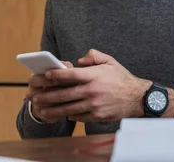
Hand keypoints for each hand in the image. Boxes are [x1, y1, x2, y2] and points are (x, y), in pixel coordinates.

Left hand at [32, 49, 151, 122]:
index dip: (56, 74)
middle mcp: (92, 90)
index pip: (70, 74)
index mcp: (94, 75)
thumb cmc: (122, 78)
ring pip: (68, 108)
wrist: (138, 98)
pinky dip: (69, 115)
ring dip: (52, 109)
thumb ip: (94, 56)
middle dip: (47, 96)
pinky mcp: (97, 116)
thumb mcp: (110, 61)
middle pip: (64, 94)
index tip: (45, 75)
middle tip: (35, 97)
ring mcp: (94, 105)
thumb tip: (79, 60)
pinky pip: (78, 116)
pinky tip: (60, 114)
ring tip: (41, 110)